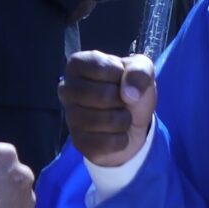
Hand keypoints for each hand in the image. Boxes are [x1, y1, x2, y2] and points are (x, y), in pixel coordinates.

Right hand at [59, 52, 155, 166]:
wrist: (134, 124)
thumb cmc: (132, 90)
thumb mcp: (142, 70)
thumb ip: (140, 71)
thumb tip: (129, 94)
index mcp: (77, 64)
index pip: (101, 68)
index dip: (120, 75)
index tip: (120, 78)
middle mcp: (66, 89)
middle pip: (102, 95)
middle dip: (123, 100)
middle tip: (122, 101)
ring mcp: (70, 117)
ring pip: (106, 120)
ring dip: (124, 120)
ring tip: (120, 116)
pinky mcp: (78, 142)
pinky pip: (107, 142)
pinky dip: (121, 139)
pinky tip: (115, 133)